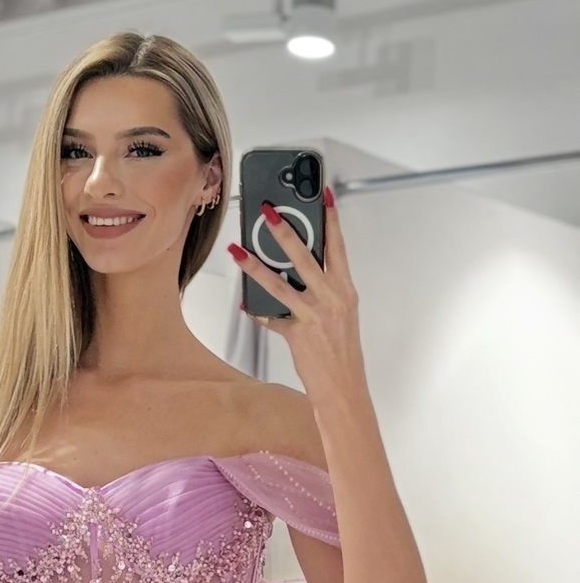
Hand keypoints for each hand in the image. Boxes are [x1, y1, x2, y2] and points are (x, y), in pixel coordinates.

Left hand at [228, 186, 365, 407]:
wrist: (343, 387)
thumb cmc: (341, 351)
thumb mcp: (340, 313)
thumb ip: (323, 290)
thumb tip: (298, 272)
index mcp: (344, 290)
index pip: (337, 246)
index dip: (330, 219)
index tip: (323, 195)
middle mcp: (331, 298)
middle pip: (304, 255)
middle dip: (283, 229)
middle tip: (267, 211)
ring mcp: (313, 315)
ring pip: (279, 282)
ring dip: (254, 264)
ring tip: (237, 249)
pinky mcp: (297, 334)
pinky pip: (270, 317)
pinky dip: (256, 310)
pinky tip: (244, 302)